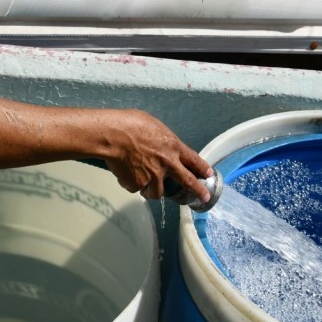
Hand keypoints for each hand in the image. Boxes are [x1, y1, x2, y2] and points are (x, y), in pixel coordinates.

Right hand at [98, 109, 212, 203]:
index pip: (193, 160)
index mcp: (173, 146)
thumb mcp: (153, 125)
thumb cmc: (130, 123)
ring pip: (157, 192)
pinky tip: (124, 171)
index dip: (202, 168)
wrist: (113, 135)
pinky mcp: (138, 184)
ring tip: (143, 181)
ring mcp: (153, 176)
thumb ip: (161, 140)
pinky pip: (136, 187)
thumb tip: (160, 145)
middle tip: (204, 197)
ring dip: (151, 189)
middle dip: (198, 191)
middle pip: (187, 182)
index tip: (208, 174)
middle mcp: (167, 164)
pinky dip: (131, 182)